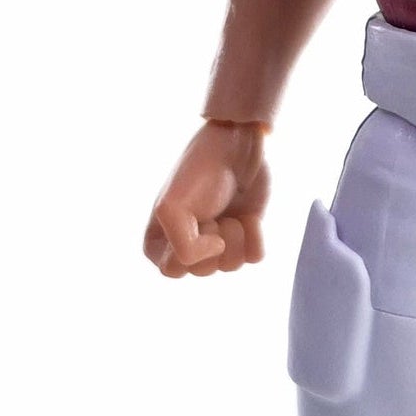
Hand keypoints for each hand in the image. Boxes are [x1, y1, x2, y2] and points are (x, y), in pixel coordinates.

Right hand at [143, 121, 270, 276]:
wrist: (235, 143)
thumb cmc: (198, 170)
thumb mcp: (172, 208)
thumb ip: (183, 248)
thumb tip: (220, 252)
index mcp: (159, 242)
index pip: (173, 271)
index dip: (189, 249)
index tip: (196, 220)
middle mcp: (187, 246)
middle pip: (204, 271)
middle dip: (215, 239)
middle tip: (215, 212)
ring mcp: (219, 242)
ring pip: (231, 267)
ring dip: (236, 235)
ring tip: (231, 211)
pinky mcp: (246, 235)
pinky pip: (255, 257)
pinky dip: (256, 235)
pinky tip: (249, 216)